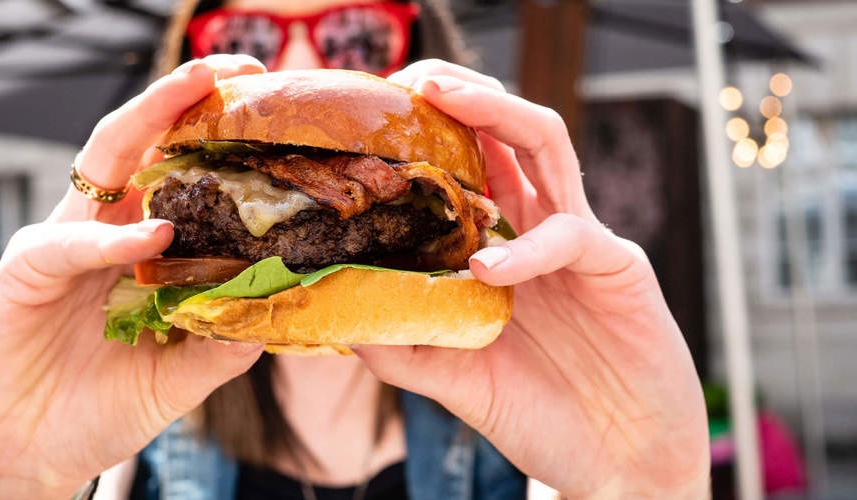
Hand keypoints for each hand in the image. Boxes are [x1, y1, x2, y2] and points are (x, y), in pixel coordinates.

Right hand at [0, 55, 266, 498]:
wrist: (35, 458)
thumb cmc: (103, 407)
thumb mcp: (180, 374)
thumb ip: (223, 339)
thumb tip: (284, 305)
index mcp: (140, 248)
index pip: (178, 174)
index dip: (216, 138)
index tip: (267, 105)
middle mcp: (104, 233)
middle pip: (141, 146)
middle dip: (183, 98)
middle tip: (236, 67)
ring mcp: (62, 247)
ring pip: (100, 166)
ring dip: (147, 124)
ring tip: (199, 91)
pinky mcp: (23, 276)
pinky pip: (65, 244)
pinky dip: (109, 240)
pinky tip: (151, 237)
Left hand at [355, 61, 709, 498]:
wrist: (618, 465)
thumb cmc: (544, 414)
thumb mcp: (455, 378)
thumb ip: (405, 343)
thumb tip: (336, 309)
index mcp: (505, 247)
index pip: (470, 169)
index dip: (430, 136)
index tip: (376, 119)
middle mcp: (541, 230)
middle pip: (508, 134)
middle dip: (464, 95)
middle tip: (412, 79)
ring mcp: (582, 243)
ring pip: (548, 147)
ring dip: (498, 113)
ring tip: (445, 97)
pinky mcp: (620, 269)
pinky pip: (572, 236)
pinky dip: (526, 247)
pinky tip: (487, 267)